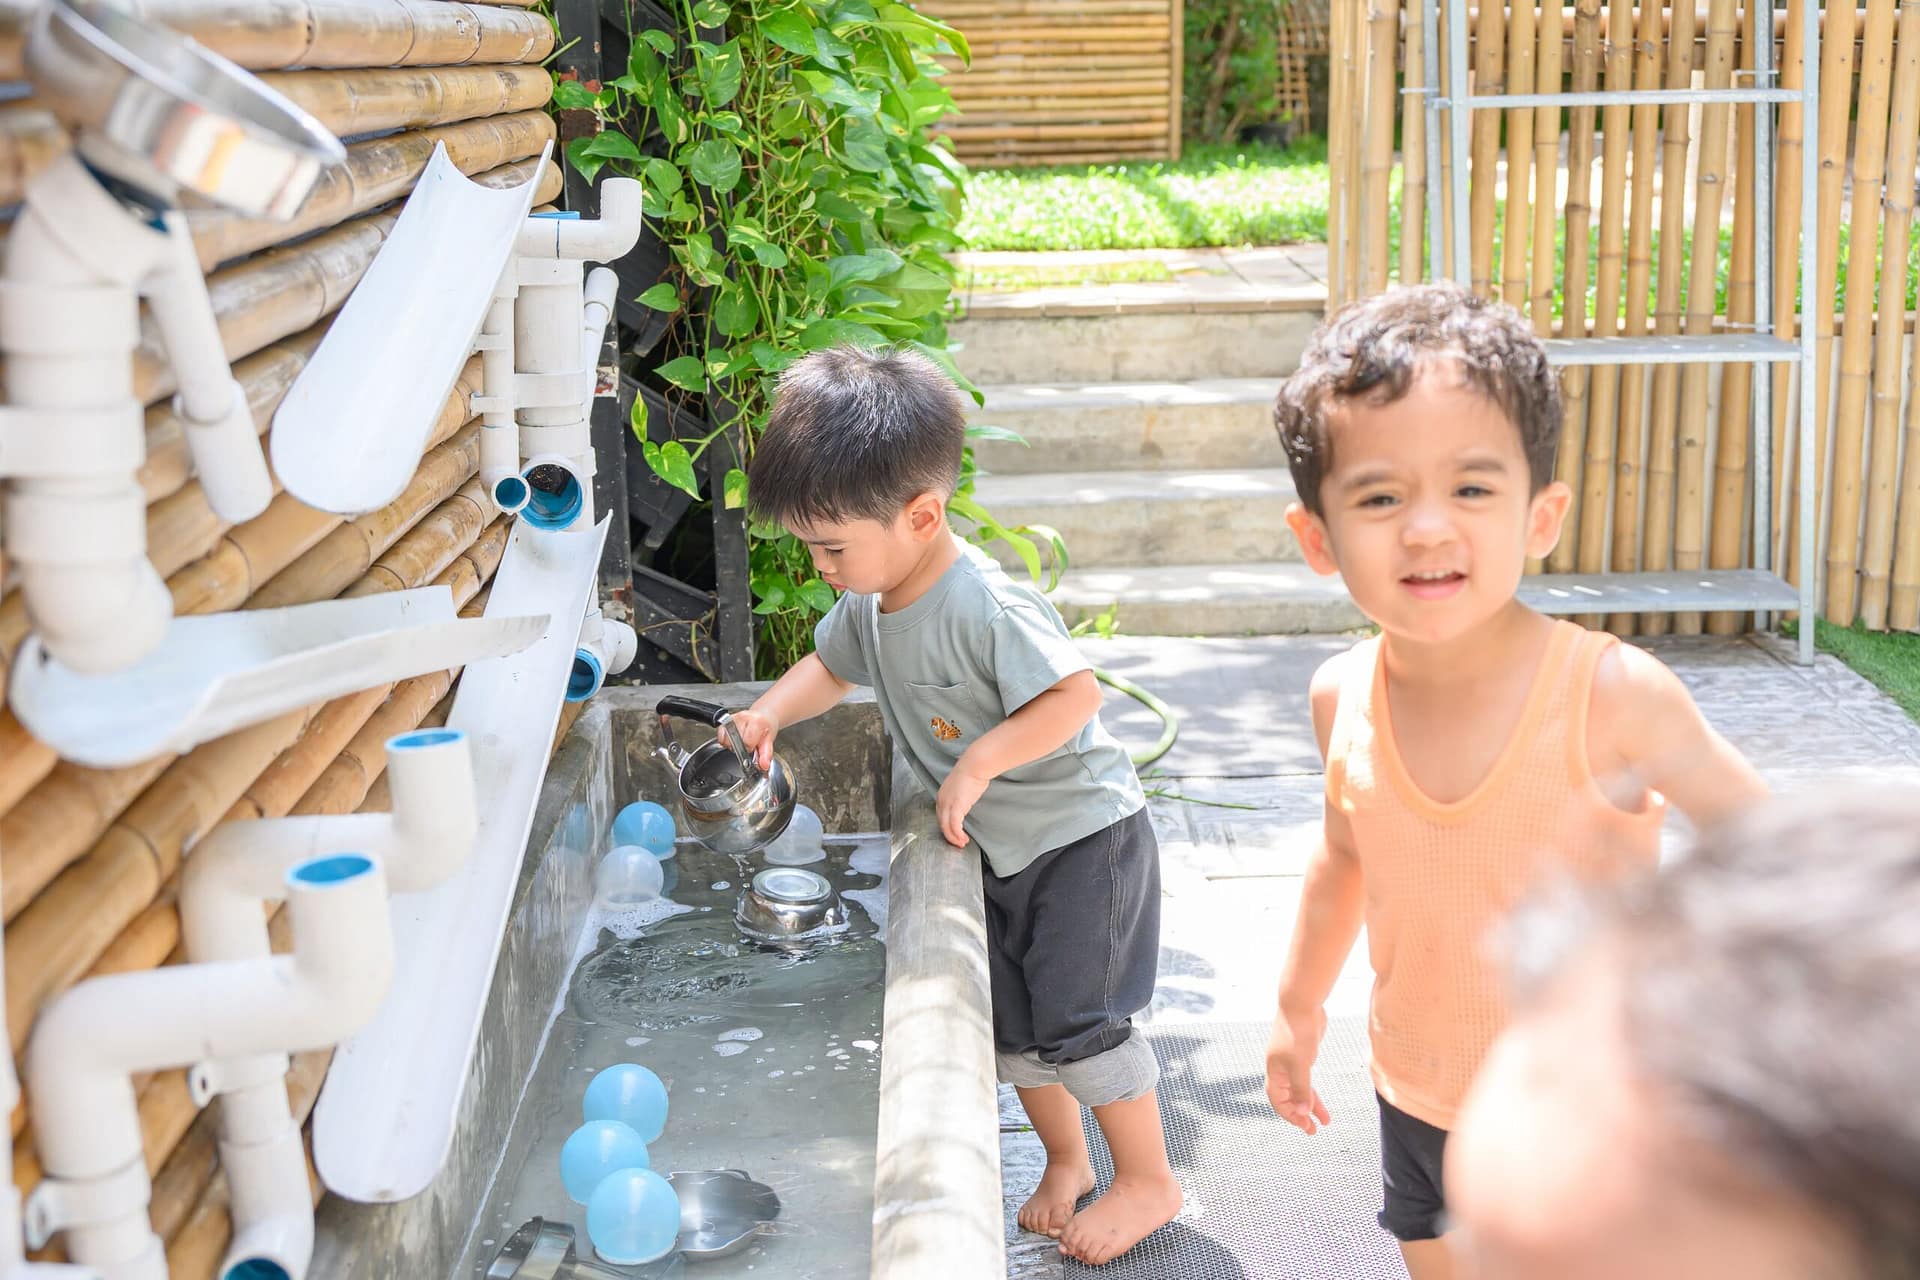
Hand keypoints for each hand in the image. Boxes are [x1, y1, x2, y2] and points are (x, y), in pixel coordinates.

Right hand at [720, 707, 779, 771]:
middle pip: (735, 741)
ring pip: (726, 739)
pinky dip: (725, 739)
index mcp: (757, 722)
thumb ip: (766, 755)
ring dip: (732, 744)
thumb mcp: (769, 741)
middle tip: (748, 743)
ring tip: (741, 740)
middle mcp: (745, 717)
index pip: (747, 742)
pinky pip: (720, 734)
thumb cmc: (765, 728)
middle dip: (740, 747)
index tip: (753, 747)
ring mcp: (734, 717)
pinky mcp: (726, 719)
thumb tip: (763, 765)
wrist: (763, 716)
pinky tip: (734, 738)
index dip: (749, 748)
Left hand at [935, 763, 989, 847]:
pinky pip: (954, 825)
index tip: (955, 832)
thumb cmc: (972, 772)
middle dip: (949, 835)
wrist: (975, 765)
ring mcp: (947, 804)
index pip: (941, 815)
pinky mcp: (956, 807)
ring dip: (954, 837)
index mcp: (942, 795)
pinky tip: (963, 838)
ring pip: (946, 827)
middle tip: (958, 842)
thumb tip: (966, 801)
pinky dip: (957, 834)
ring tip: (962, 843)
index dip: (947, 826)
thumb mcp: (963, 786)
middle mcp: (941, 800)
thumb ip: (961, 796)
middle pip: (942, 823)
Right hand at [1265, 1005, 1331, 1134]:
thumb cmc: (1297, 1032)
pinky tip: (1319, 1099)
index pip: (1278, 1101)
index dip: (1290, 1116)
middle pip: (1288, 1099)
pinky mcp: (1302, 1055)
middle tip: (1314, 1131)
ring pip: (1299, 1090)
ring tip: (1325, 1121)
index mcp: (1275, 1072)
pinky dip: (1313, 1091)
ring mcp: (1290, 1062)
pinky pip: (1306, 1080)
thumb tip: (1302, 1113)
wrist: (1302, 1004)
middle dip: (1301, 1115)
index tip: (1306, 1127)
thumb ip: (1301, 1090)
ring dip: (1311, 1105)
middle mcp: (1280, 1069)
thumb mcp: (1300, 1065)